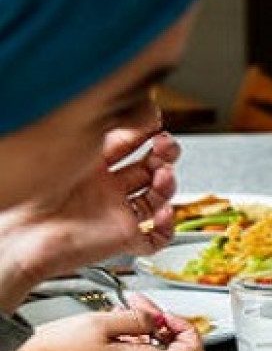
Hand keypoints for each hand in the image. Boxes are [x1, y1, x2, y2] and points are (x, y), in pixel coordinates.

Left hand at [0, 129, 178, 303]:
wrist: (25, 233)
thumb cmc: (41, 188)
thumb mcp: (83, 144)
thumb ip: (116, 127)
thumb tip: (144, 111)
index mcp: (91, 166)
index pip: (129, 145)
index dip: (146, 132)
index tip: (155, 120)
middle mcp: (105, 189)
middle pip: (148, 170)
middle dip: (163, 154)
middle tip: (165, 145)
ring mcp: (115, 214)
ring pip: (156, 199)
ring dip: (167, 184)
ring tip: (162, 175)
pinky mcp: (122, 239)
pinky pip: (155, 238)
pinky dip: (166, 226)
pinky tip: (163, 213)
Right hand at [12, 292, 204, 350]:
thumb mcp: (102, 323)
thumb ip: (140, 318)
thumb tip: (159, 318)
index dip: (186, 328)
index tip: (170, 315)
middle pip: (168, 345)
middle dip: (157, 319)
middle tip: (138, 303)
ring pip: (151, 347)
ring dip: (141, 325)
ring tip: (120, 310)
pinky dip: (130, 337)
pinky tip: (112, 325)